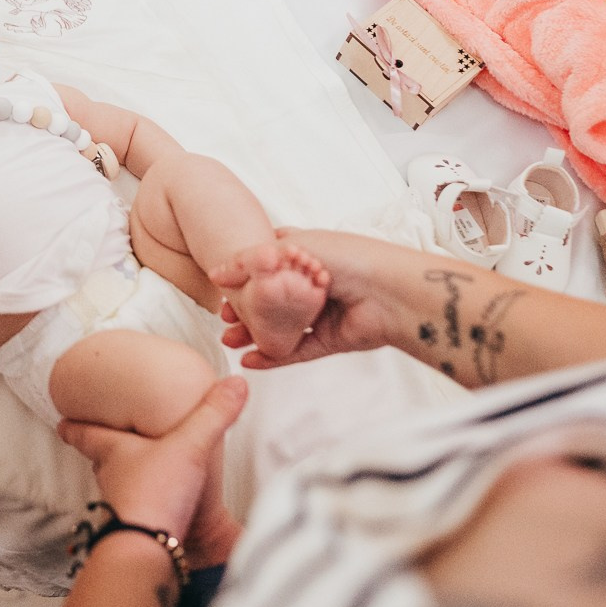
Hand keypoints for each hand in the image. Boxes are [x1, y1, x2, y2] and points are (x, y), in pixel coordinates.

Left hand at [57, 378, 247, 538]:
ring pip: (118, 485)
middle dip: (101, 451)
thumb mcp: (189, 445)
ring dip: (125, 477)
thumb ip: (213, 415)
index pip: (86, 434)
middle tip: (101, 441)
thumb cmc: (156, 491)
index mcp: (115, 451)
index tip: (62, 422)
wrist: (149, 545)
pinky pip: (138, 509)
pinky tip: (161, 502)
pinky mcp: (137, 527)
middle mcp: (113, 478)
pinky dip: (146, 502)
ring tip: (137, 469)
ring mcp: (122, 505)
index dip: (74, 427)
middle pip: (100, 461)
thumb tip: (235, 383)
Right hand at [212, 228, 408, 367]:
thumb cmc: (347, 258)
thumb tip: (216, 274)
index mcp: (306, 255)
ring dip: (254, 335)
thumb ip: (249, 261)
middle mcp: (312, 284)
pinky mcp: (328, 340)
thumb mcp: (290, 246)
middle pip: (271, 300)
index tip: (223, 288)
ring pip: (279, 328)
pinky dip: (272, 357)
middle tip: (224, 319)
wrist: (390, 292)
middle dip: (245, 310)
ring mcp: (320, 314)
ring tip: (230, 341)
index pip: (268, 267)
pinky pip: (294, 351)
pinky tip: (250, 360)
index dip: (245, 278)